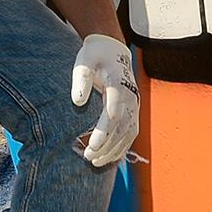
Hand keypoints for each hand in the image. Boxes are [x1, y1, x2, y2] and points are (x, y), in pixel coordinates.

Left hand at [71, 34, 139, 167]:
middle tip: (88, 157)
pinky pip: (131, 132)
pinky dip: (121, 147)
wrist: (112, 49)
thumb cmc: (95, 56)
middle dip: (106, 145)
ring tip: (95, 162)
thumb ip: (81, 78)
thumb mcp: (84, 61)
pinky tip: (108, 156)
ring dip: (114, 150)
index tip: (91, 147)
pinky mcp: (133, 109)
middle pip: (122, 127)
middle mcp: (130, 95)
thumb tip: (78, 101)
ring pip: (128, 133)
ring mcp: (134, 103)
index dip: (103, 132)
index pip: (113, 113)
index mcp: (118, 82)